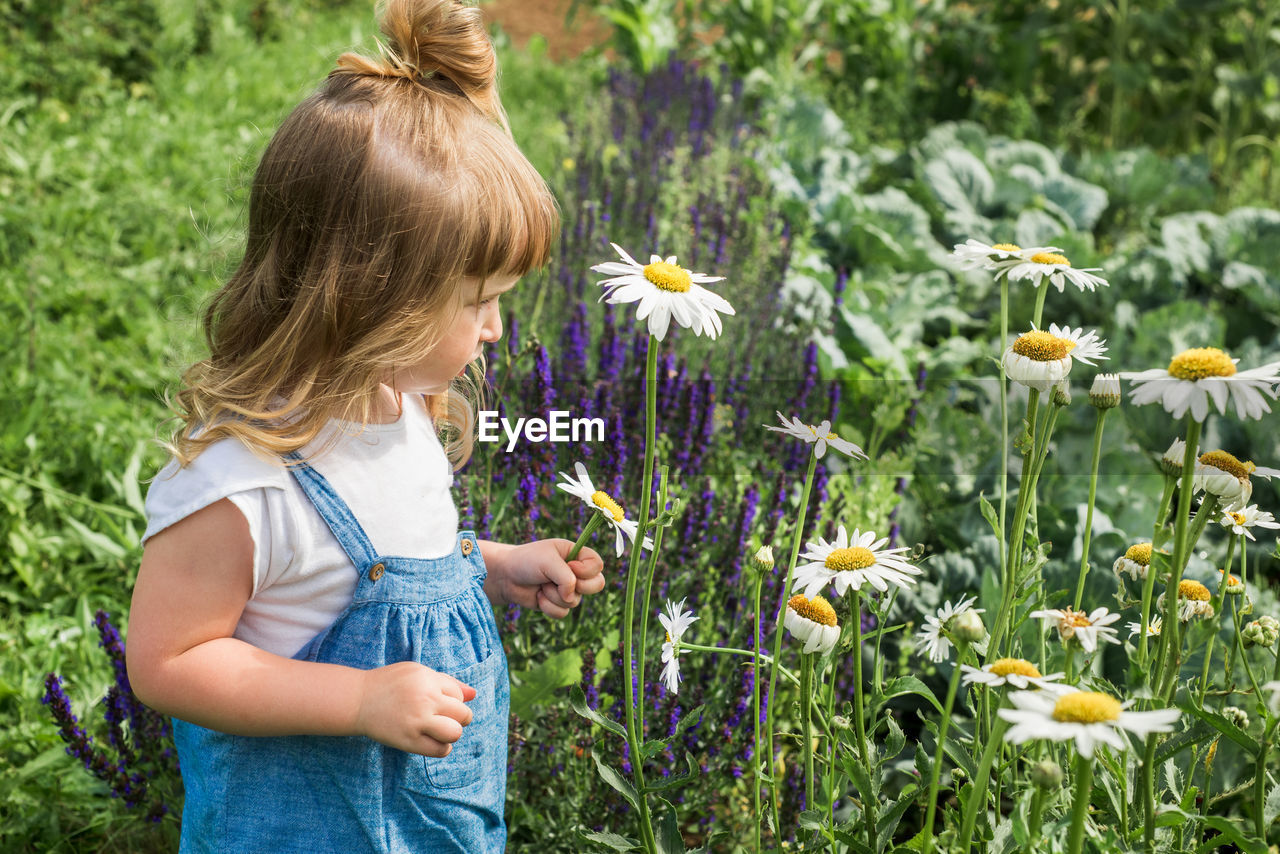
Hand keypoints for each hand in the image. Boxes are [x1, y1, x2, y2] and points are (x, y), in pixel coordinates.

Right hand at [355, 661, 475, 755]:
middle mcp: (425, 699)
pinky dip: (442, 748)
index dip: (453, 701)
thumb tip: (474, 694)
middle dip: (459, 718)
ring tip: (441, 730)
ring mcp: (417, 721)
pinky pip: (440, 750)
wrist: (358, 700)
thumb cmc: (390, 684)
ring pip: (455, 733)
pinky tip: (433, 741)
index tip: (438, 703)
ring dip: (452, 733)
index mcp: (427, 679)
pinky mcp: (408, 740)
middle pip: (463, 714)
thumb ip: (447, 682)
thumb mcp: (418, 673)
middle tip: (443, 719)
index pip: (459, 694)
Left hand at [491, 539, 605, 617]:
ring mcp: (568, 589)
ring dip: (554, 596)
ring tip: (541, 586)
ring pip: (576, 601)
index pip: (598, 565)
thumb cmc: (526, 561)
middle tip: (558, 582)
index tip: (569, 566)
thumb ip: (566, 578)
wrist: (506, 576)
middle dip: (577, 587)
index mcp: (576, 554)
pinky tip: (538, 597)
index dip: (586, 570)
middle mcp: (575, 572)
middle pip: (597, 585)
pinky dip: (548, 606)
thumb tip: (571, 597)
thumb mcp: (548, 562)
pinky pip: (563, 613)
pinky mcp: (558, 604)